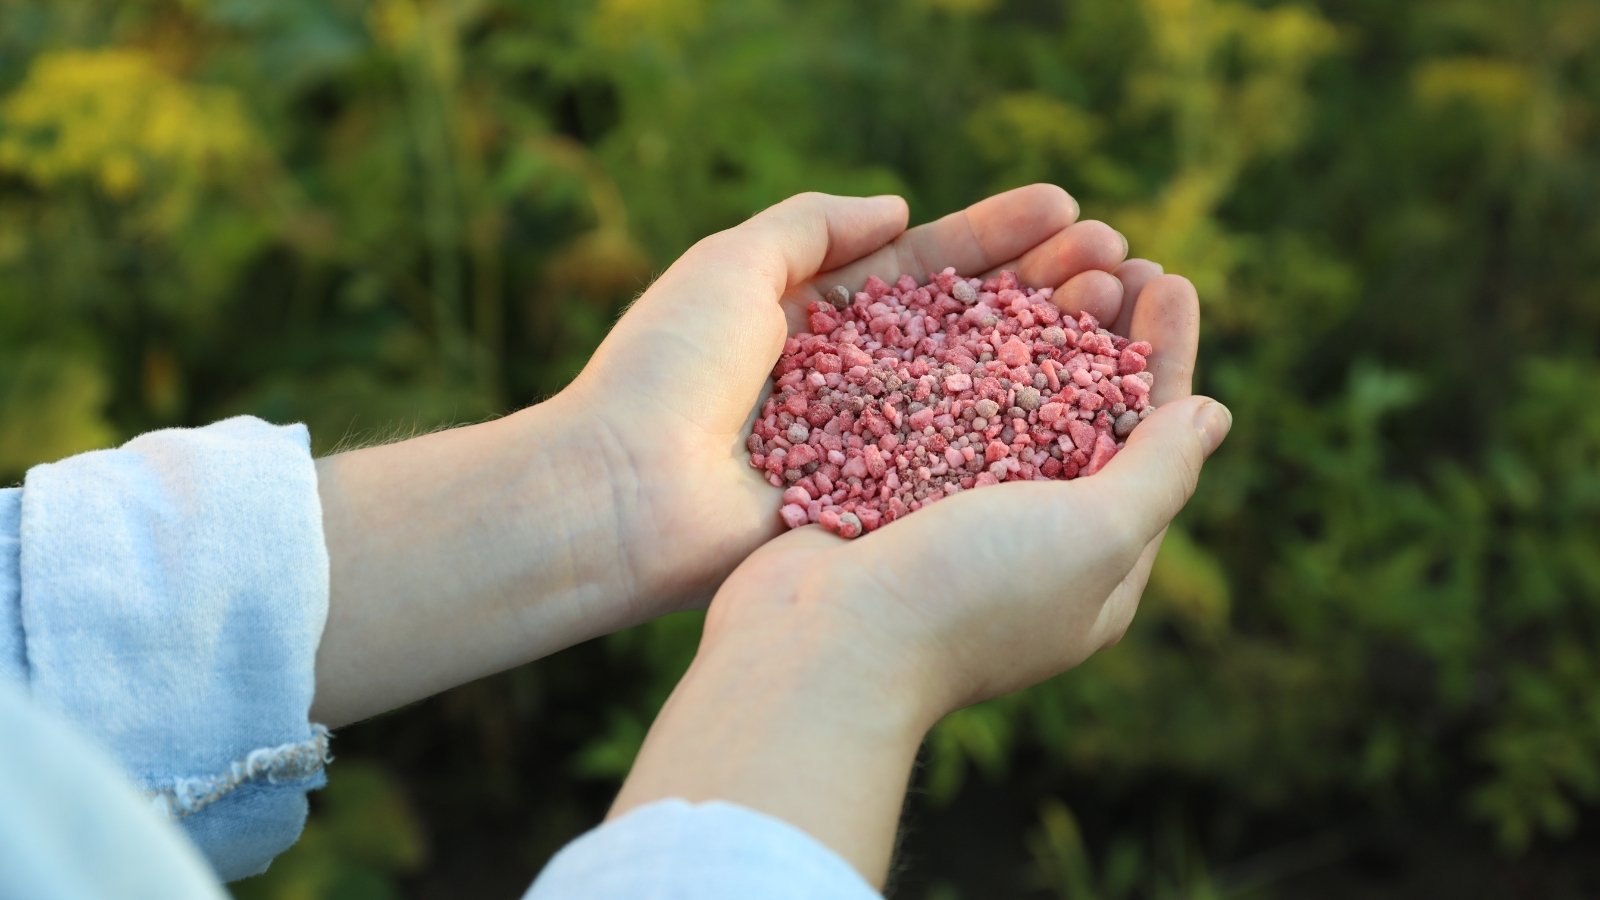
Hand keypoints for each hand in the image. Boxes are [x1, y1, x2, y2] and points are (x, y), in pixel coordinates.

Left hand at [558, 186, 1133, 616]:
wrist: (623, 495)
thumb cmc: (667, 370)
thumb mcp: (731, 264)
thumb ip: (812, 225)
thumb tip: (901, 209)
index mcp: (824, 319)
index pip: (930, 266)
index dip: (1000, 237)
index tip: (1069, 208)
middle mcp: (863, 382)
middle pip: (974, 325)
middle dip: (1047, 286)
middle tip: (1119, 259)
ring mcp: (879, 447)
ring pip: (986, 389)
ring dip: (1055, 347)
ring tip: (1121, 305)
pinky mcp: (886, 507)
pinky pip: (968, 464)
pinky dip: (1029, 430)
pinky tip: (1091, 396)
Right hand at [607, 263, 1229, 885]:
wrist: (818, 648)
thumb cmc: (968, 598)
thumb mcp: (1094, 538)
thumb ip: (1159, 473)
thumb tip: (1213, 414)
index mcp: (1092, 566)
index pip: (1150, 444)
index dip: (1165, 358)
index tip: (1169, 280)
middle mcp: (1026, 539)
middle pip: (1079, 411)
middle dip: (1100, 328)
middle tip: (1107, 251)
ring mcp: (950, 514)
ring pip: (1006, 395)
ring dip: (1031, 320)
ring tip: (1044, 250)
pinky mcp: (886, 488)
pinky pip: (934, 402)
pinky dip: (956, 342)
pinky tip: (962, 284)